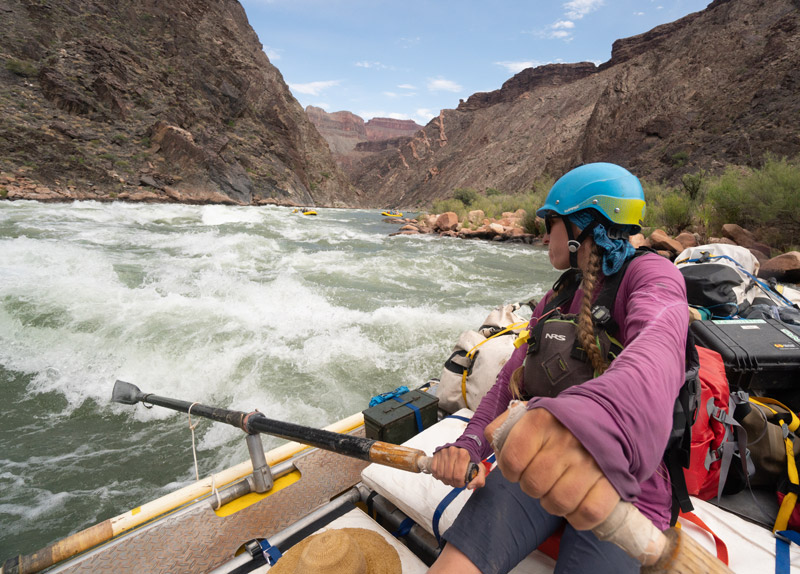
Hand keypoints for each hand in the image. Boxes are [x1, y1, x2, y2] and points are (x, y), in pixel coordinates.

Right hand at [430, 446, 486, 489]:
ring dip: (445, 481)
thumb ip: (479, 480)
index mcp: (463, 454)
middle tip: (456, 483)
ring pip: (441, 474)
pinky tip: (444, 475)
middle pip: (448, 476)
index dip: (459, 483)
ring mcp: (443, 452)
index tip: (462, 484)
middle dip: (453, 483)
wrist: (464, 448)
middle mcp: (452, 451)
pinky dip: (438, 476)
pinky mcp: (437, 454)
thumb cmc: (471, 459)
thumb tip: (469, 486)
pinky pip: (434, 469)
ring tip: (451, 480)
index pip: (458, 475)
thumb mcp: (480, 469)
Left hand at [486, 407, 619, 529]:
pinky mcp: (611, 482)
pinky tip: (576, 504)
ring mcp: (591, 462)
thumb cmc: (558, 423)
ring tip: (557, 490)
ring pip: (558, 503)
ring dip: (552, 504)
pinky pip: (587, 514)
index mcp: (541, 420)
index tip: (518, 469)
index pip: (511, 461)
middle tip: (541, 479)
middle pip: (533, 485)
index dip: (510, 472)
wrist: (606, 418)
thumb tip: (493, 443)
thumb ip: (502, 427)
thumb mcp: (528, 413)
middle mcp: (566, 440)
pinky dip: (577, 517)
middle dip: (532, 487)